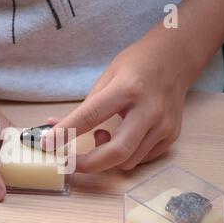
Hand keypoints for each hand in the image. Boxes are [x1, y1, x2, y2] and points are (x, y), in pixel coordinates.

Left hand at [46, 40, 188, 172]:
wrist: (177, 58)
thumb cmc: (136, 64)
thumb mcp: (106, 76)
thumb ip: (84, 106)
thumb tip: (54, 128)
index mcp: (128, 89)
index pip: (90, 116)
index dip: (65, 133)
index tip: (46, 145)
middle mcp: (149, 110)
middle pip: (116, 152)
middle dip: (87, 164)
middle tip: (68, 163)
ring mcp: (164, 126)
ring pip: (127, 161)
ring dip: (106, 157)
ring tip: (103, 134)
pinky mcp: (171, 136)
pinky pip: (141, 159)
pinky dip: (123, 156)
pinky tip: (122, 137)